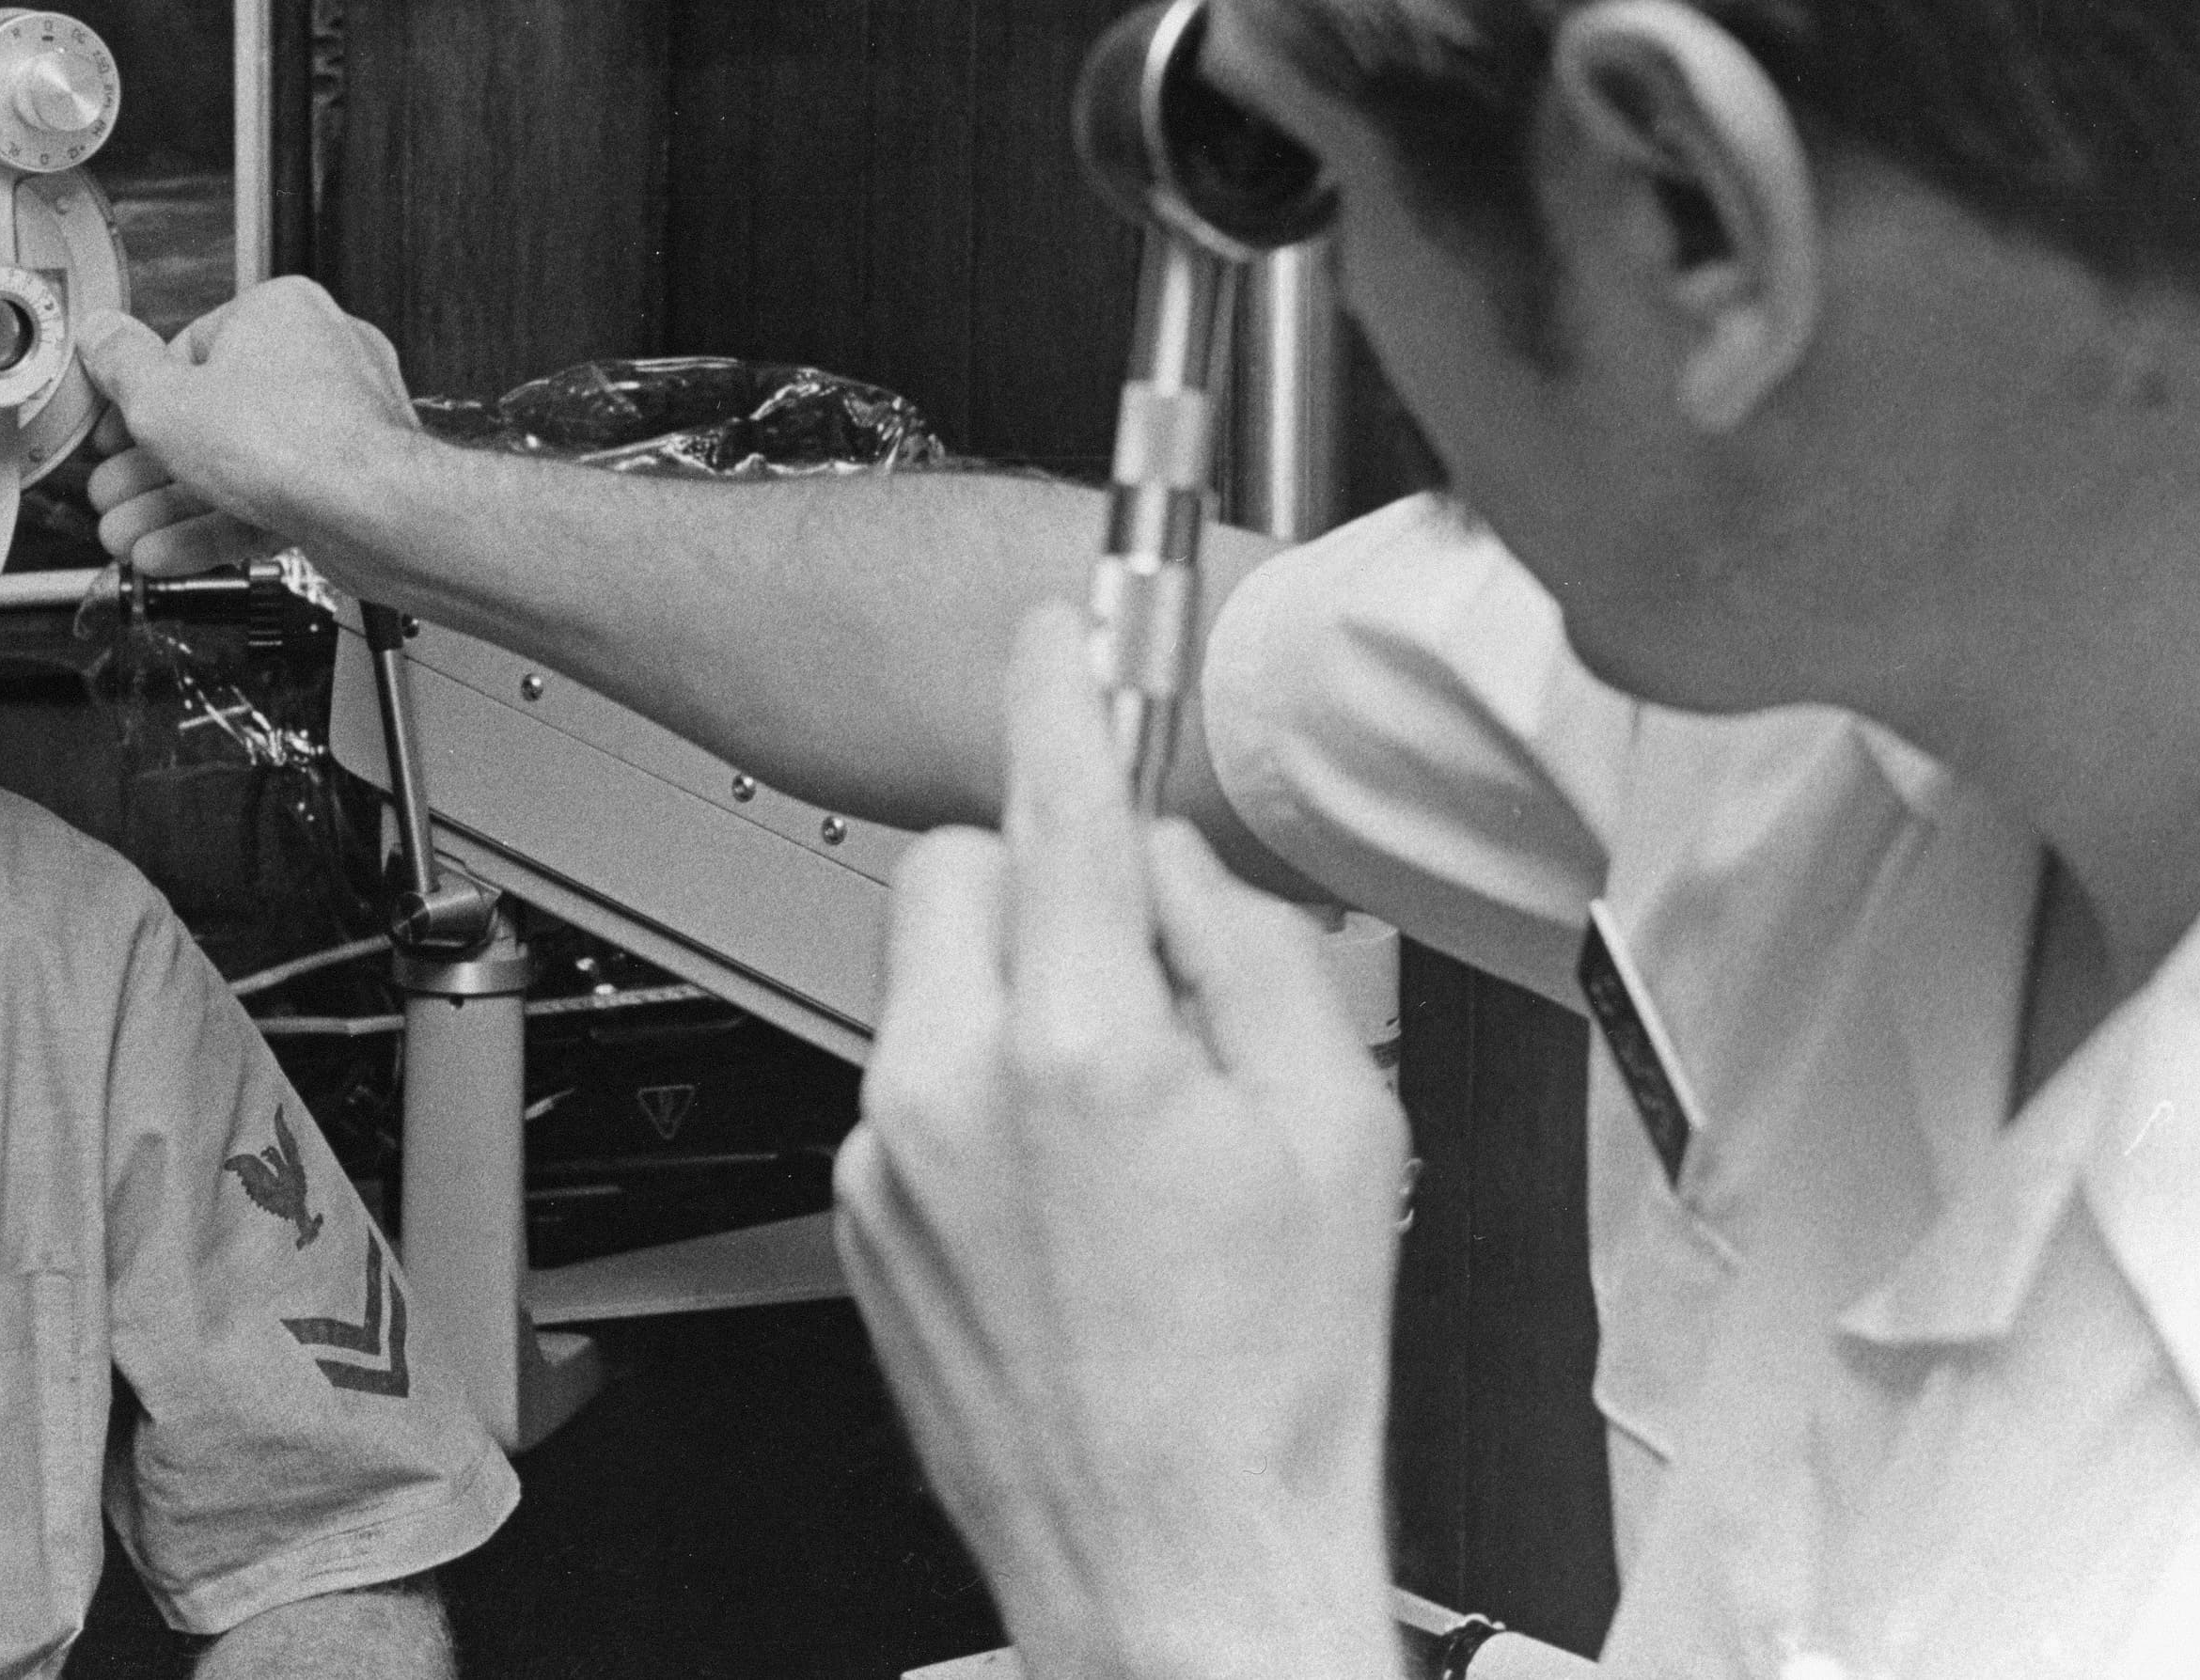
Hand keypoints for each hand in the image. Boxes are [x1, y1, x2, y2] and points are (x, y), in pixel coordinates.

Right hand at [76, 278, 421, 581]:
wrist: (374, 513)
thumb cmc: (292, 442)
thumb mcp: (166, 403)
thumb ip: (123, 369)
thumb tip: (101, 334)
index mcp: (279, 314)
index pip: (188, 350)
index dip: (139, 401)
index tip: (112, 434)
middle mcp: (318, 357)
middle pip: (211, 416)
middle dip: (150, 470)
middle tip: (112, 496)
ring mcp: (339, 421)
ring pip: (238, 464)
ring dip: (174, 506)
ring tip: (130, 537)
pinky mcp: (348, 479)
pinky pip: (271, 496)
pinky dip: (220, 524)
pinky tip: (173, 553)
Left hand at [835, 604, 1409, 1679]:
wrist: (1177, 1563)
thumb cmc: (1275, 1383)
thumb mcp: (1340, 1128)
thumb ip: (1249, 951)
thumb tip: (1175, 862)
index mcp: (1081, 1049)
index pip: (1052, 802)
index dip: (1060, 692)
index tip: (1056, 636)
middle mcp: (951, 1090)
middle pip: (950, 867)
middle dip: (1034, 877)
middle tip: (1131, 964)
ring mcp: (887, 1160)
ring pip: (922, 980)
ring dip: (1006, 996)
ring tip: (1117, 1124)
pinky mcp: (858, 1218)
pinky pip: (907, 1085)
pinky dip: (976, 1095)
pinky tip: (1068, 1198)